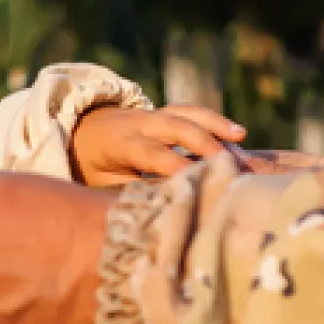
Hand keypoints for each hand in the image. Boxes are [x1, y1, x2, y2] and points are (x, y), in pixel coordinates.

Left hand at [69, 104, 246, 185]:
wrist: (82, 131)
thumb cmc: (94, 166)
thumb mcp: (102, 183)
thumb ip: (130, 192)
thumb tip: (158, 211)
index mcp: (121, 143)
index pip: (153, 154)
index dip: (176, 166)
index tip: (198, 182)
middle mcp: (139, 123)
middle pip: (175, 127)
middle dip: (203, 142)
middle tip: (229, 163)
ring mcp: (153, 114)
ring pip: (186, 113)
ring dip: (215, 124)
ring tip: (241, 136)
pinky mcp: (165, 112)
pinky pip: (191, 112)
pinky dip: (214, 120)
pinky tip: (237, 133)